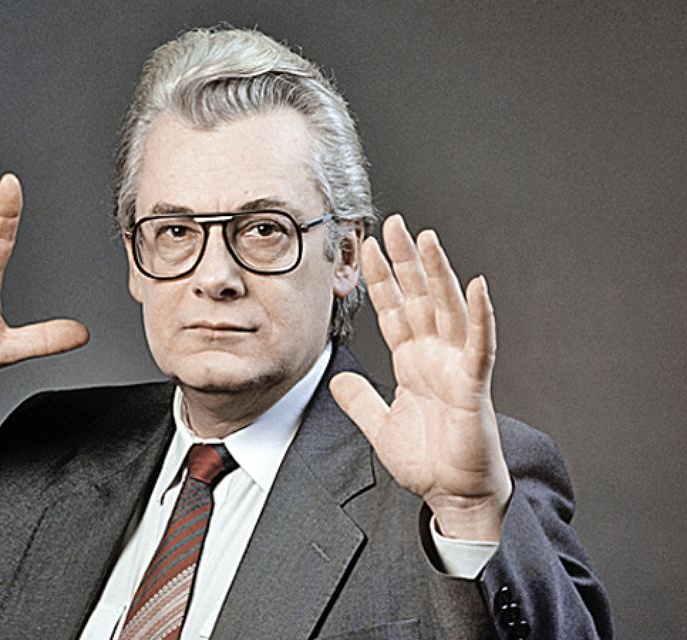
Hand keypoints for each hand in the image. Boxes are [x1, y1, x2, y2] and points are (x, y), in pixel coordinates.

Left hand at [330, 215, 510, 540]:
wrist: (454, 494)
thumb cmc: (428, 461)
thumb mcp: (379, 426)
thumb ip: (359, 400)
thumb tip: (337, 377)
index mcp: (412, 361)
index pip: (393, 309)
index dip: (380, 279)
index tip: (364, 247)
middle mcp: (434, 356)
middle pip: (419, 297)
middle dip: (405, 261)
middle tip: (393, 223)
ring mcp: (455, 366)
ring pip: (446, 309)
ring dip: (438, 274)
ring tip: (427, 239)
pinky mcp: (474, 385)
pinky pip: (478, 345)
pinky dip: (479, 316)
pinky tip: (476, 287)